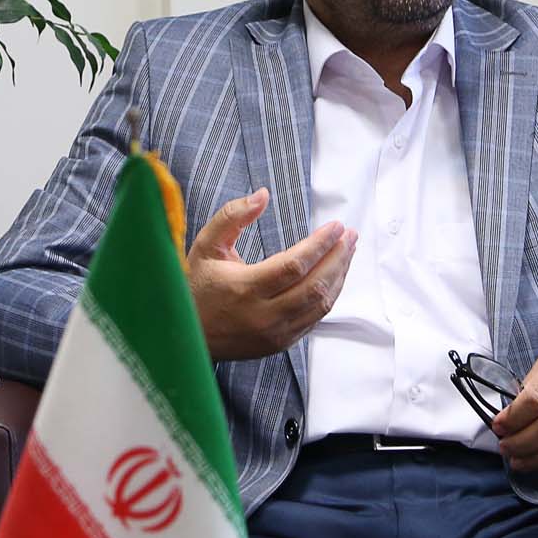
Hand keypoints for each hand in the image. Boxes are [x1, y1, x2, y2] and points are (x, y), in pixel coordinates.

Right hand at [187, 188, 355, 361]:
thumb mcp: (206, 246)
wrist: (188, 335)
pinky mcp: (280, 343)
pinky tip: (333, 277)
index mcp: (244, 288)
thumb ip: (232, 216)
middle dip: (338, 257)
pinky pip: (315, 319)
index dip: (320, 244)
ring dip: (339, 276)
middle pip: (315, 286)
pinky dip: (328, 296)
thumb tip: (263, 195)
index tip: (336, 226)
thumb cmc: (196, 286)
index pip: (294, 265)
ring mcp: (274, 333)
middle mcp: (263, 315)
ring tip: (348, 252)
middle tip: (350, 236)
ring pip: (321, 305)